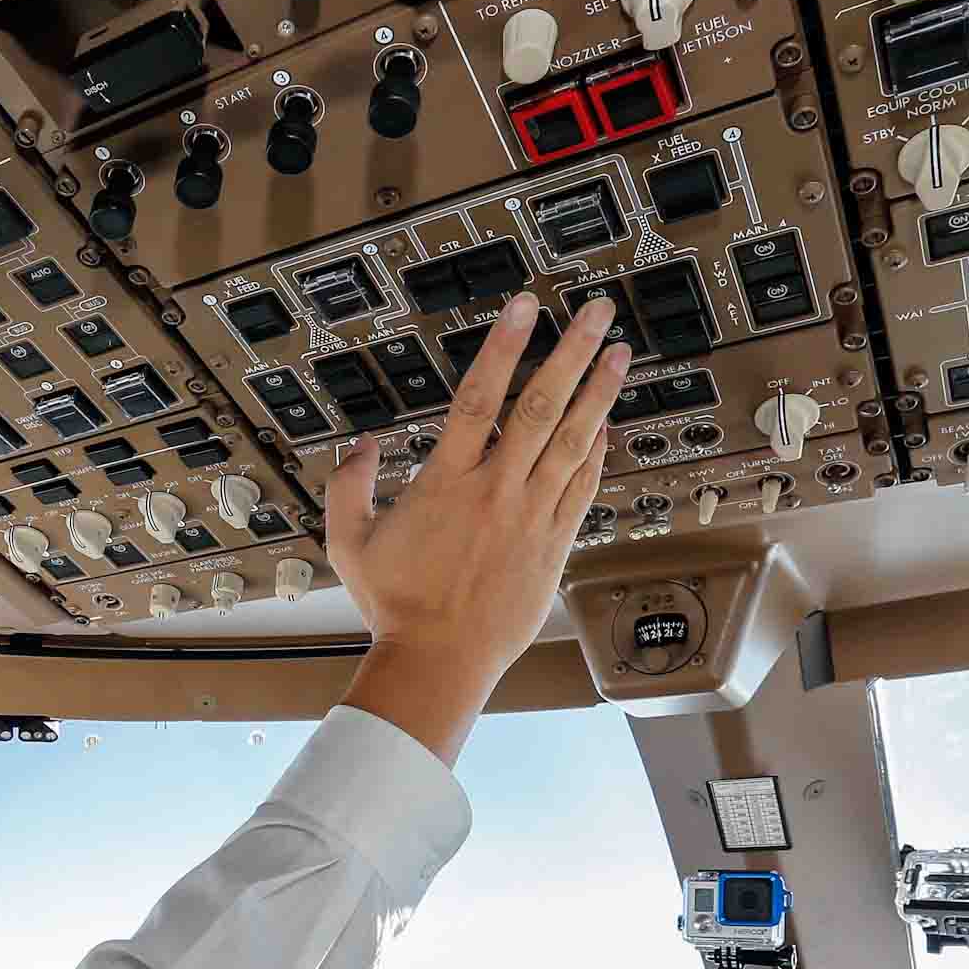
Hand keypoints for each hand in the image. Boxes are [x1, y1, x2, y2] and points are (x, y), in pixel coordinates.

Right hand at [328, 290, 628, 763]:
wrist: (438, 660)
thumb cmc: (395, 606)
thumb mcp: (349, 542)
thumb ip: (349, 486)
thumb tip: (360, 447)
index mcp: (447, 482)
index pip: (480, 397)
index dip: (503, 346)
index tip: (524, 307)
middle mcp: (496, 491)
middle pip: (541, 406)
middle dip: (572, 353)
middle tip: (597, 313)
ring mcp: (530, 516)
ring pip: (574, 441)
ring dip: (599, 393)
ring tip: (620, 354)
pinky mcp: (553, 545)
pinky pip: (583, 487)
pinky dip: (598, 452)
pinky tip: (607, 423)